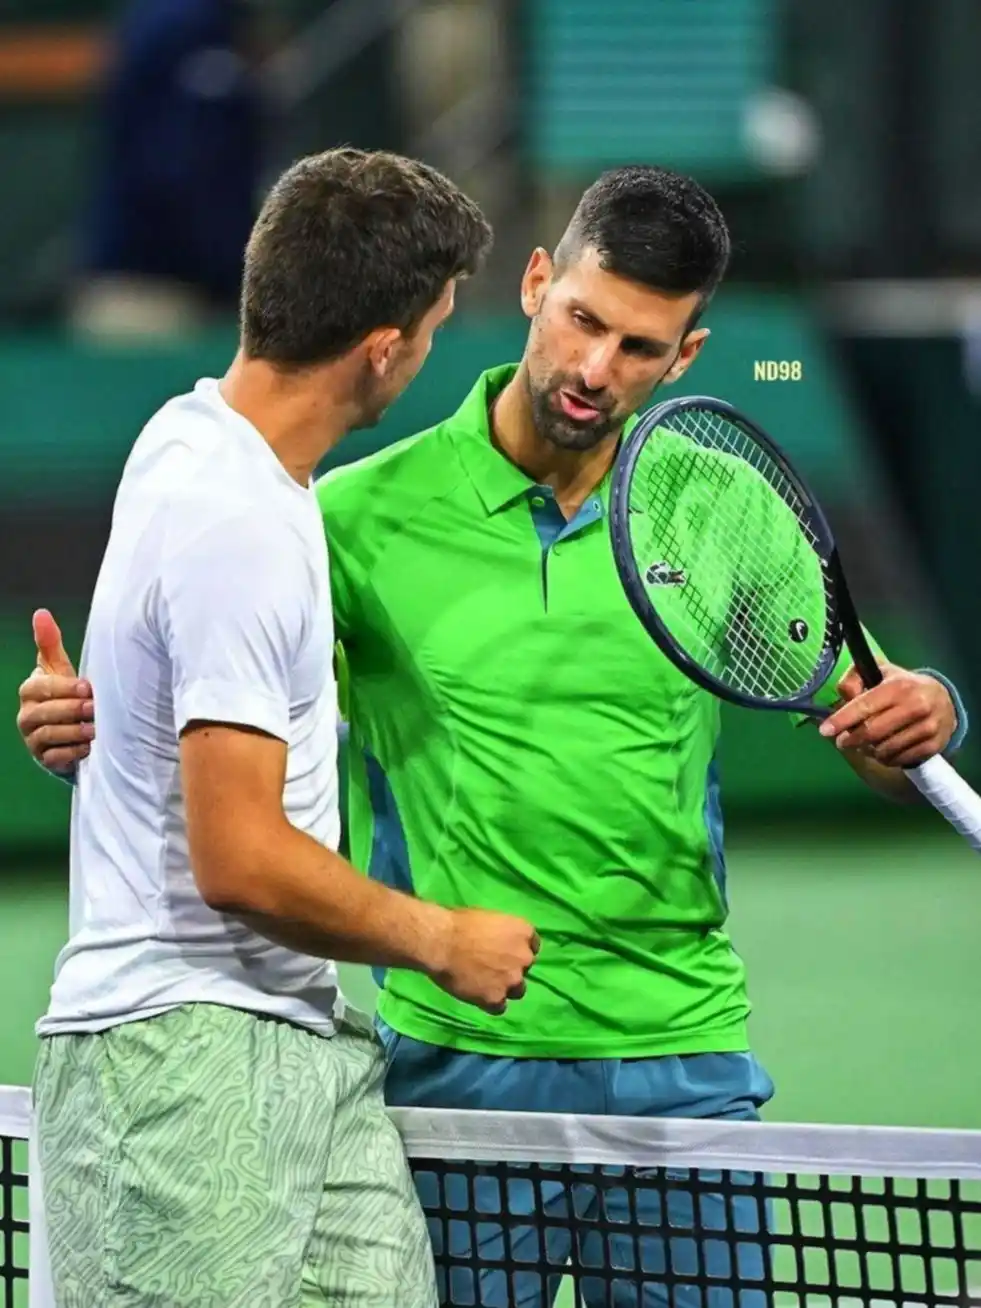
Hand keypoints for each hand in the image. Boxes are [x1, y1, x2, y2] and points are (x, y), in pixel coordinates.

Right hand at [16, 609, 93, 772]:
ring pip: (50, 735)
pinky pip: (55, 757)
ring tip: (95, 729)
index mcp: (30, 690)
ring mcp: (33, 739)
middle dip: (71, 710)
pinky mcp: (44, 759)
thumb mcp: (59, 668)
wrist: (69, 729)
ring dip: (74, 732)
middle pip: (45, 713)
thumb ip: (50, 643)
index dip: (64, 688)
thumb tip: (41, 612)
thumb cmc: (66, 693)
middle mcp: (27, 715)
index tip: (87, 687)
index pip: (42, 688)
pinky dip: (72, 752)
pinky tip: (88, 748)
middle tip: (95, 708)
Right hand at [429, 908, 539, 1015]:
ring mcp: (512, 980)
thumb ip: (502, 935)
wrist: (440, 943)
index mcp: (523, 932)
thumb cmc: (459, 923)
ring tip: (485, 985)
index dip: (517, 950)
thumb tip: (498, 944)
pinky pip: (499, 1007)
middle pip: (525, 968)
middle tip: (492, 968)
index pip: (532, 946)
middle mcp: (524, 957)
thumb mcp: (489, 919)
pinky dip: (490, 1003)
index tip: (505, 952)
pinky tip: (477, 996)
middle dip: (511, 968)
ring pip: (517, 990)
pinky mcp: (496, 999)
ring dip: (505, 988)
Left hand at [819, 662, 955, 767]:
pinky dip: (886, 758)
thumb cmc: (901, 686)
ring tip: (866, 743)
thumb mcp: (880, 673)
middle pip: (872, 732)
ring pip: (885, 750)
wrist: (942, 700)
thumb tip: (844, 695)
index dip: (842, 720)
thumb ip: (855, 678)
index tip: (825, 730)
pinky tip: (885, 749)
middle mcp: (917, 706)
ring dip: (869, 750)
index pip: (865, 705)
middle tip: (843, 741)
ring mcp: (928, 727)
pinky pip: (899, 760)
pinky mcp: (934, 745)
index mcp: (899, 686)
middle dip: (851, 740)